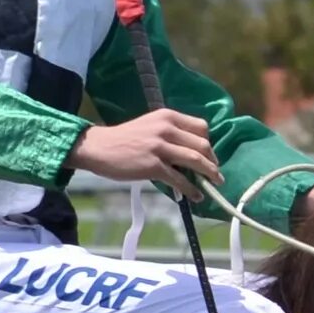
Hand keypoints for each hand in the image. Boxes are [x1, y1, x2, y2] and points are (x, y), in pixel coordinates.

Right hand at [76, 108, 219, 192]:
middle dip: (212, 161)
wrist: (99, 147)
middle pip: (202, 144)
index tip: (210, 156)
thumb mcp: (150, 126)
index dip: (209, 143)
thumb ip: (170, 134)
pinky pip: (179, 179)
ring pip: (195, 160)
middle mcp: (166, 128)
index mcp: (167, 116)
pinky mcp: (153, 165)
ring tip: (214, 184)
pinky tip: (195, 196)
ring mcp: (160, 147)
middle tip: (215, 174)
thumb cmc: (123, 139)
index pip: (201, 127)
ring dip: (209, 175)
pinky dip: (191, 189)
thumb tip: (190, 154)